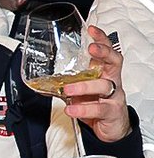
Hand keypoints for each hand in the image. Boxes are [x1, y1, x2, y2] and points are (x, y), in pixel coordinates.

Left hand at [61, 27, 130, 143]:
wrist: (111, 128)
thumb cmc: (97, 106)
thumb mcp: (82, 93)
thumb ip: (67, 86)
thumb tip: (44, 84)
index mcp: (106, 73)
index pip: (108, 51)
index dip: (101, 39)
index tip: (91, 29)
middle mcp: (112, 81)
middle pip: (114, 61)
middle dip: (103, 52)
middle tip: (91, 49)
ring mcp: (114, 96)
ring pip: (104, 85)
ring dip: (85, 86)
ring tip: (68, 89)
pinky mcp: (112, 112)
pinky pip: (99, 108)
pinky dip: (83, 108)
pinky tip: (71, 108)